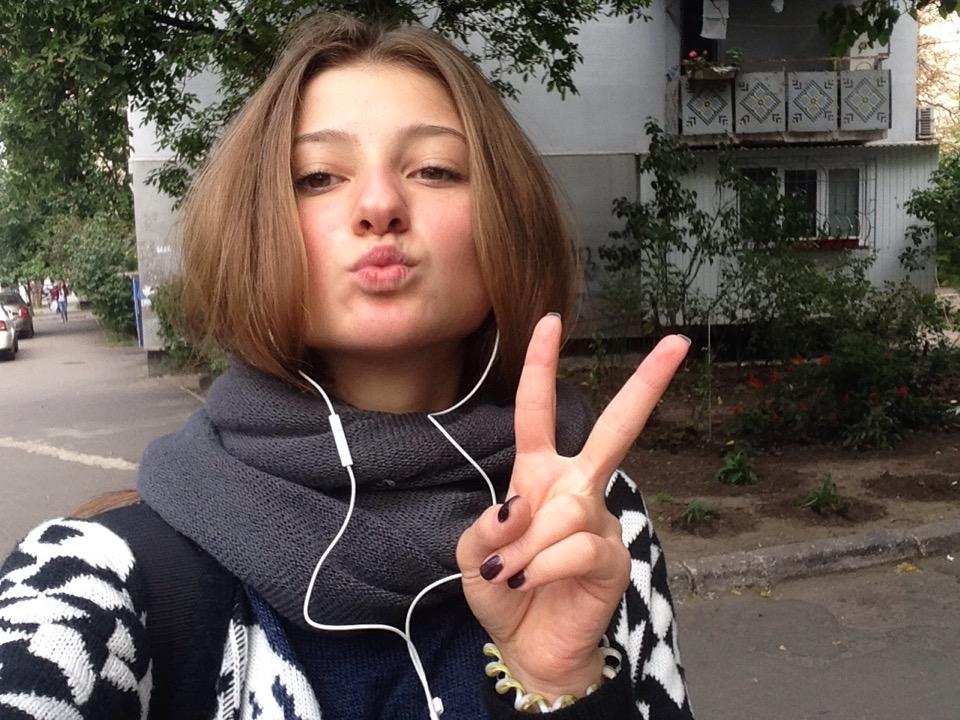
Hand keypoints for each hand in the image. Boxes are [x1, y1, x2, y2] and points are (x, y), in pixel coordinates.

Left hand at [457, 315, 689, 699]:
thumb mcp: (473, 556)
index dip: (540, 366)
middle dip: (646, 385)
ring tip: (512, 573)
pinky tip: (530, 580)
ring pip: (566, 508)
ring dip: (527, 545)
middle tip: (679, 342)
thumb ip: (485, 526)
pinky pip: (577, 545)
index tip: (550, 321)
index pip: (537, 412)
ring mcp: (600, 520)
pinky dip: (543, 564)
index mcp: (539, 475)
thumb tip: (518, 506)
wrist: (529, 647)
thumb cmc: (504, 590)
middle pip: (615, 428)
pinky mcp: (614, 556)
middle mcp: (577, 487)